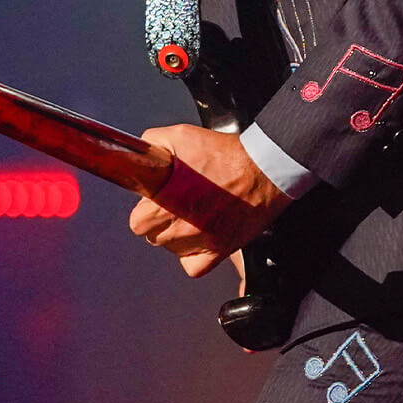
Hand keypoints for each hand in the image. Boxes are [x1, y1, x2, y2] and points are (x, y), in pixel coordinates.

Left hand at [127, 126, 290, 278]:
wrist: (265, 167)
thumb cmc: (228, 154)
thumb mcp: (182, 135)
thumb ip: (153, 144)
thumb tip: (142, 152)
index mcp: (167, 200)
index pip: (137, 220)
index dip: (145, 207)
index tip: (156, 199)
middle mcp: (182, 225)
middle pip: (151, 235)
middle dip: (158, 220)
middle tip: (173, 204)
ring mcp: (202, 239)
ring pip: (171, 249)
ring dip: (176, 235)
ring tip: (191, 216)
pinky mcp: (221, 249)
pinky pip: (194, 267)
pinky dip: (193, 256)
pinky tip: (199, 238)